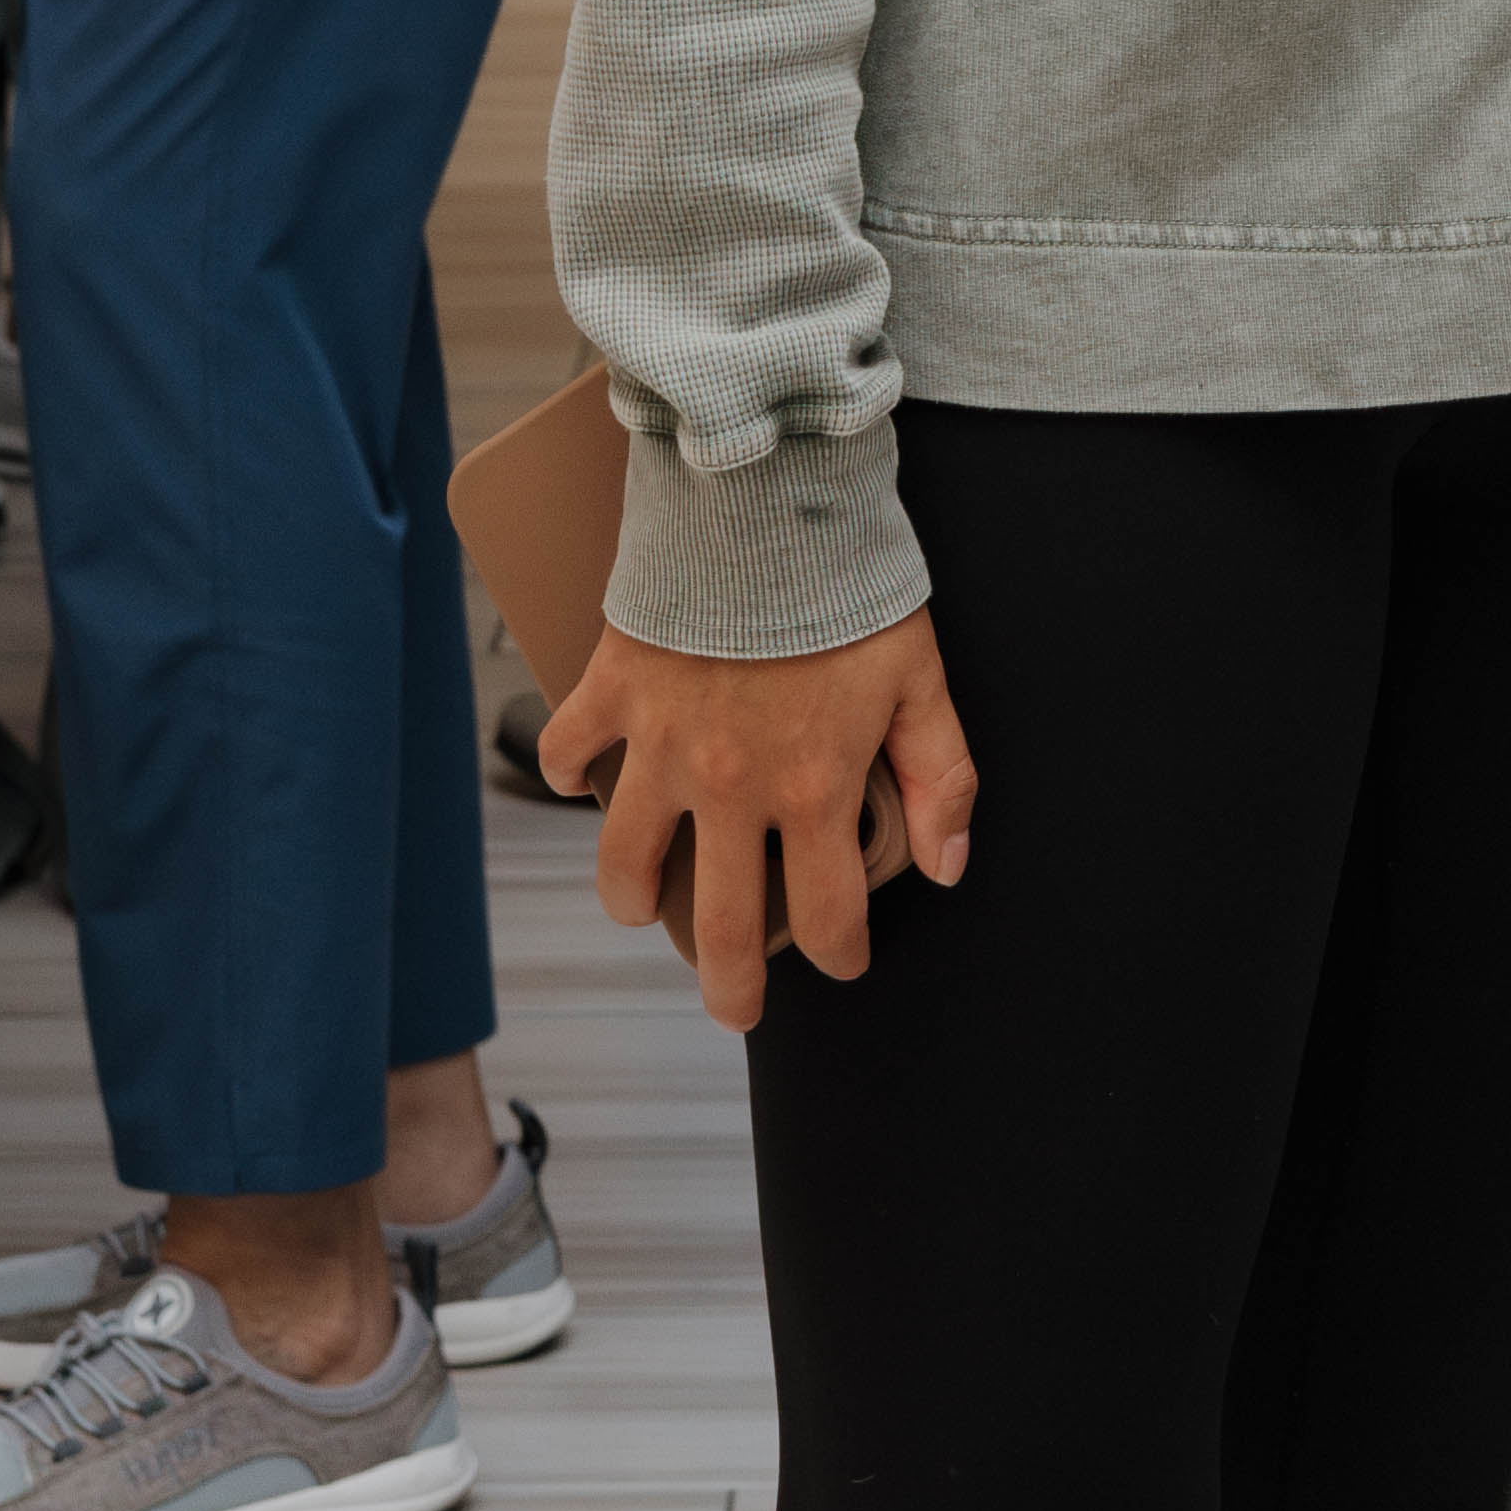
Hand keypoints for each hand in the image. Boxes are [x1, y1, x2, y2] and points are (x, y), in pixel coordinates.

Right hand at [537, 611, 973, 1032]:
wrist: (769, 501)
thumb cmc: (853, 586)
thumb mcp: (922, 679)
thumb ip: (941, 778)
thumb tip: (947, 867)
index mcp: (813, 788)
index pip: (828, 912)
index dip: (840, 953)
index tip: (844, 963)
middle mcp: (731, 786)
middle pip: (721, 923)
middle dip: (730, 985)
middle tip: (736, 1010)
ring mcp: (661, 745)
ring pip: (627, 858)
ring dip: (632, 895)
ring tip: (644, 908)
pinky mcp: (612, 692)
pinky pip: (566, 749)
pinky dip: (564, 768)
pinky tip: (578, 778)